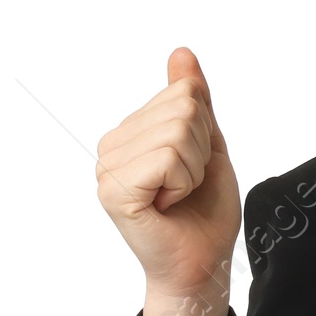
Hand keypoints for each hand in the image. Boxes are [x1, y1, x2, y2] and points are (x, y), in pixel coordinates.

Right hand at [96, 47, 240, 305]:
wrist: (203, 262)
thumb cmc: (205, 210)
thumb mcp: (207, 144)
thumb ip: (194, 99)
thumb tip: (181, 53)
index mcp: (130, 131)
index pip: (184, 94)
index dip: (205, 132)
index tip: (192, 166)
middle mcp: (111, 145)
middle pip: (182, 109)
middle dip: (201, 150)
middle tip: (187, 185)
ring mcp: (108, 167)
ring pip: (176, 133)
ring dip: (193, 169)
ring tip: (178, 195)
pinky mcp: (114, 190)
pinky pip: (166, 158)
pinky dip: (183, 183)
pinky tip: (168, 204)